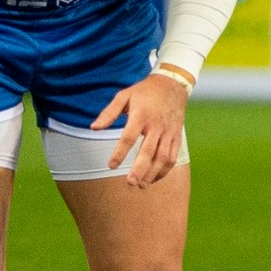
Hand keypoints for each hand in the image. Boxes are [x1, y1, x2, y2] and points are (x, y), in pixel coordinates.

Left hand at [90, 72, 188, 187]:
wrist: (172, 85)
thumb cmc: (144, 91)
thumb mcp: (124, 96)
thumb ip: (108, 113)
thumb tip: (93, 128)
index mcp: (141, 115)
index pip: (129, 137)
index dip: (120, 153)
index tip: (111, 166)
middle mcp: (157, 125)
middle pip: (149, 151)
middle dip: (140, 169)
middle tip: (130, 183)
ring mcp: (169, 132)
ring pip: (163, 157)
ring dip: (153, 173)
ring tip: (141, 185)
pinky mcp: (177, 136)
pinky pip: (173, 156)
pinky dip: (164, 170)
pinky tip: (154, 179)